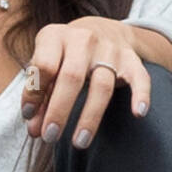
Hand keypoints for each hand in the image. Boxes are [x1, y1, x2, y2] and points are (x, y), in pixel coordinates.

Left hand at [21, 17, 151, 149]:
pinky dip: (141, 95)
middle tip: (50, 137)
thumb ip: (38, 97)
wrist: (102, 29)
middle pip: (72, 76)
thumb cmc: (65, 56)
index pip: (44, 66)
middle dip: (59, 110)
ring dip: (90, 117)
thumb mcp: (46, 66)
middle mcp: (83, 39)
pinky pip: (140, 78)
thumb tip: (34, 130)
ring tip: (79, 142)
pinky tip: (139, 113)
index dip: (34, 94)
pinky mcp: (132, 60)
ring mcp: (110, 49)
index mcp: (55, 36)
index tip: (30, 118)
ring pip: (102, 85)